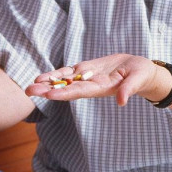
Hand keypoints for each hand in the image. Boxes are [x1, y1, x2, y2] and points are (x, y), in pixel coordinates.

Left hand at [25, 53, 166, 105]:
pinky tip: (43, 76)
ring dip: (48, 82)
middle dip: (48, 89)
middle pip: (66, 88)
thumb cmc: (142, 75)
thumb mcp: (138, 79)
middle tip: (29, 91)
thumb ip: (129, 89)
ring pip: (64, 80)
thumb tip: (121, 102)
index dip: (63, 92)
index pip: (79, 91)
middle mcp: (90, 85)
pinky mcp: (87, 69)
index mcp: (101, 88)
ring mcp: (87, 77)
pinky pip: (69, 72)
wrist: (141, 70)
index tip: (48, 94)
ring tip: (31, 84)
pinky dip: (56, 74)